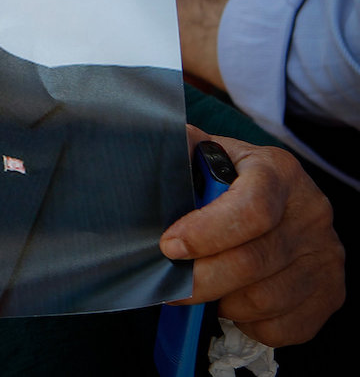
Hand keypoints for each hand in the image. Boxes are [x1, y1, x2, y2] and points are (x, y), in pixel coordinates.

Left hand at [160, 127, 344, 345]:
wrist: (277, 201)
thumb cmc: (227, 180)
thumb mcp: (205, 154)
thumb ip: (179, 151)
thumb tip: (147, 149)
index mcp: (277, 171)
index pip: (250, 210)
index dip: (205, 233)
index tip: (169, 247)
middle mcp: (311, 212)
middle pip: (251, 262)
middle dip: (199, 280)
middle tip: (168, 285)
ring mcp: (325, 255)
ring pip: (263, 300)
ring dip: (222, 301)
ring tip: (205, 285)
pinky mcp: (331, 293)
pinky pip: (281, 327)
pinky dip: (248, 323)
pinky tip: (234, 299)